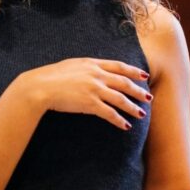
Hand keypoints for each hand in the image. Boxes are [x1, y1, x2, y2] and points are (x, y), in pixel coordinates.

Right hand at [19, 58, 151, 129]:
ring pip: (120, 99)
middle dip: (138, 91)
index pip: (119, 66)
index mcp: (92, 64)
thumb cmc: (51, 76)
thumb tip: (94, 70)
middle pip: (124, 83)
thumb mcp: (71, 65)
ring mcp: (94, 89)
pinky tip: (125, 126)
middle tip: (148, 97)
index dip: (133, 71)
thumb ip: (85, 67)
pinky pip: (109, 113)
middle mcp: (96, 75)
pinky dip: (119, 120)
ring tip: (141, 114)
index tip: (144, 75)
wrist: (40, 86)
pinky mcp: (90, 103)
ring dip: (133, 107)